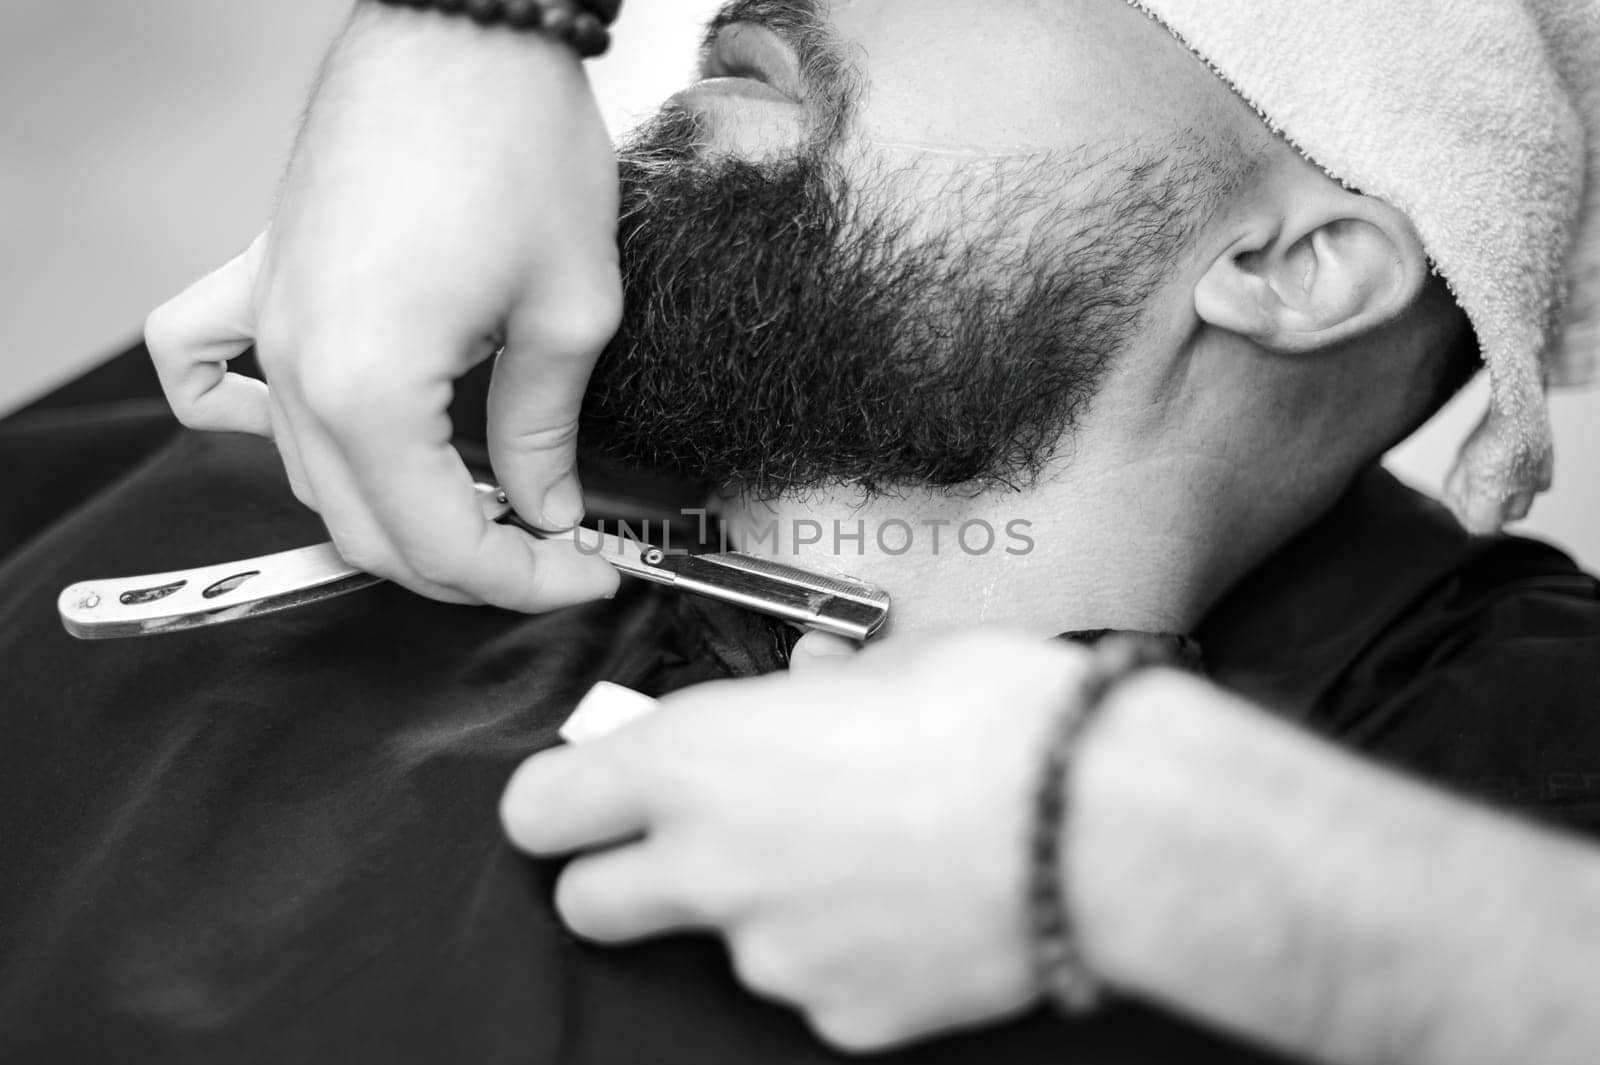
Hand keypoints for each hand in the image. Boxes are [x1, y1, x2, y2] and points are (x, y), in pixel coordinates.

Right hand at [144, 5, 620, 610]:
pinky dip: (243, 419)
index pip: (441, 542)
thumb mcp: (569, 309)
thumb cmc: (513, 137)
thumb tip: (544, 507)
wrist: (463, 28)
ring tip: (476, 512)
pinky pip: (207, 370)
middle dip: (466, 568)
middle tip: (546, 558)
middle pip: (366, 529)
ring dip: (391, 514)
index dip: (525, 579)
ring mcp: (268, 322)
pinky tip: (307, 430)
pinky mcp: (263, 278)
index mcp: (370, 389)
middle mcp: (297, 366)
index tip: (587, 572)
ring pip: (308, 476)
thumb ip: (544, 429)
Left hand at [501, 632, 1089, 1051]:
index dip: (561, 798)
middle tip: (697, 836)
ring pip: (717, 941)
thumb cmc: (1001, 720)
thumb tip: (809, 679)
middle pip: (587, 900)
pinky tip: (908, 904)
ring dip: (758, 906)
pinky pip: (811, 984)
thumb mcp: (891, 661)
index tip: (590, 791)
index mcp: (700, 759)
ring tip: (863, 853)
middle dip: (620, 872)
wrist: (1108, 826)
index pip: (541, 806)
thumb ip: (816, 682)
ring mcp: (773, 957)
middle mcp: (712, 867)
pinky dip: (840, 952)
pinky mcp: (840, 1017)